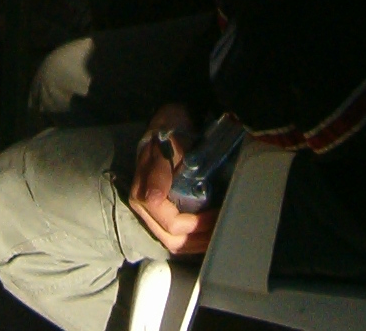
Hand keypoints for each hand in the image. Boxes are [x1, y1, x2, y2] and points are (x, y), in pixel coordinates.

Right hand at [127, 110, 215, 256]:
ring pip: (175, 242)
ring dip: (198, 243)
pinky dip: (194, 238)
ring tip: (218, 235)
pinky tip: (209, 233)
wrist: (168, 120)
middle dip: (199, 239)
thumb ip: (158, 172)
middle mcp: (145, 209)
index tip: (216, 213)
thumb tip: (155, 199)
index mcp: (143, 194)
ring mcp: (153, 213)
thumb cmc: (167, 131)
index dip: (196, 224)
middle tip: (222, 230)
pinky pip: (177, 235)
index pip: (171, 223)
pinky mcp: (163, 213)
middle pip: (172, 240)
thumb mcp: (164, 146)